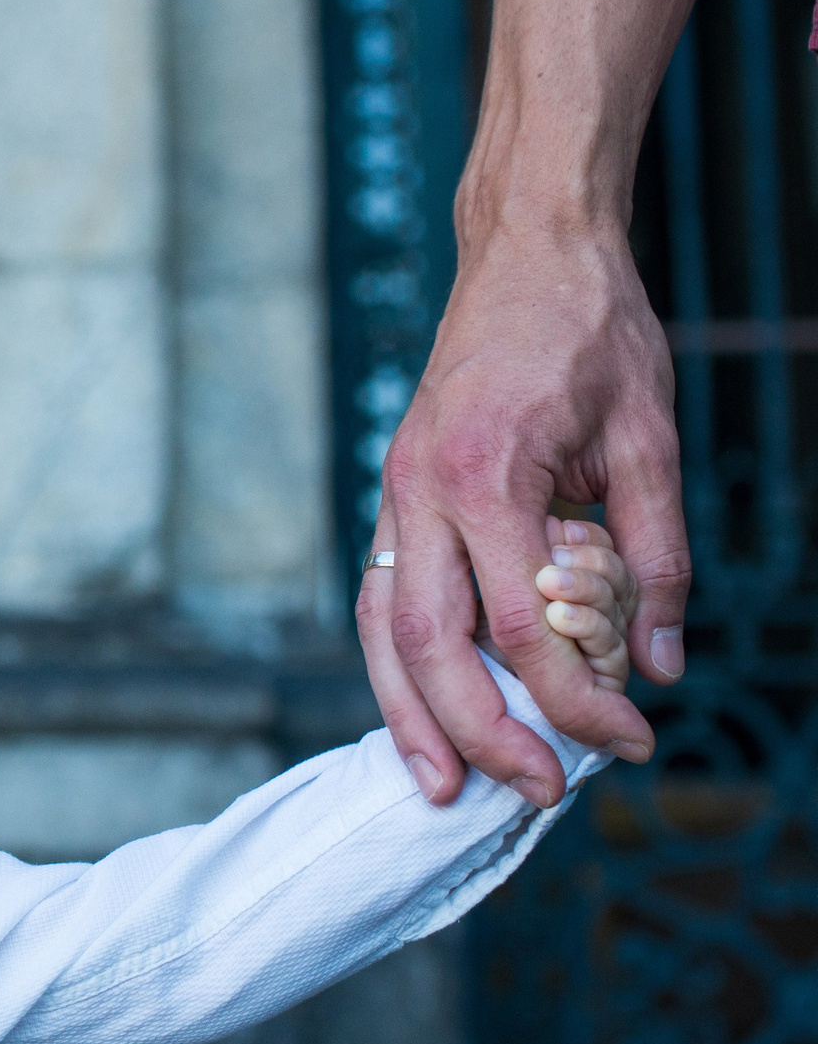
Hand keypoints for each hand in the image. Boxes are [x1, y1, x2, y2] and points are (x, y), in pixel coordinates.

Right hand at [363, 225, 682, 807]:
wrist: (525, 250)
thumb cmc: (592, 331)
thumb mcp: (651, 438)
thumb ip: (656, 556)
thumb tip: (660, 666)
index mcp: (487, 475)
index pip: (522, 623)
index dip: (575, 696)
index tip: (629, 739)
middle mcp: (421, 492)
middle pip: (432, 647)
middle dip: (480, 733)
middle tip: (536, 793)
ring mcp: (394, 496)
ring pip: (385, 632)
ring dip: (409, 717)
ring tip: (442, 787)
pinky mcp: (393, 498)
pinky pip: (382, 601)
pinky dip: (397, 667)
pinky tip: (422, 713)